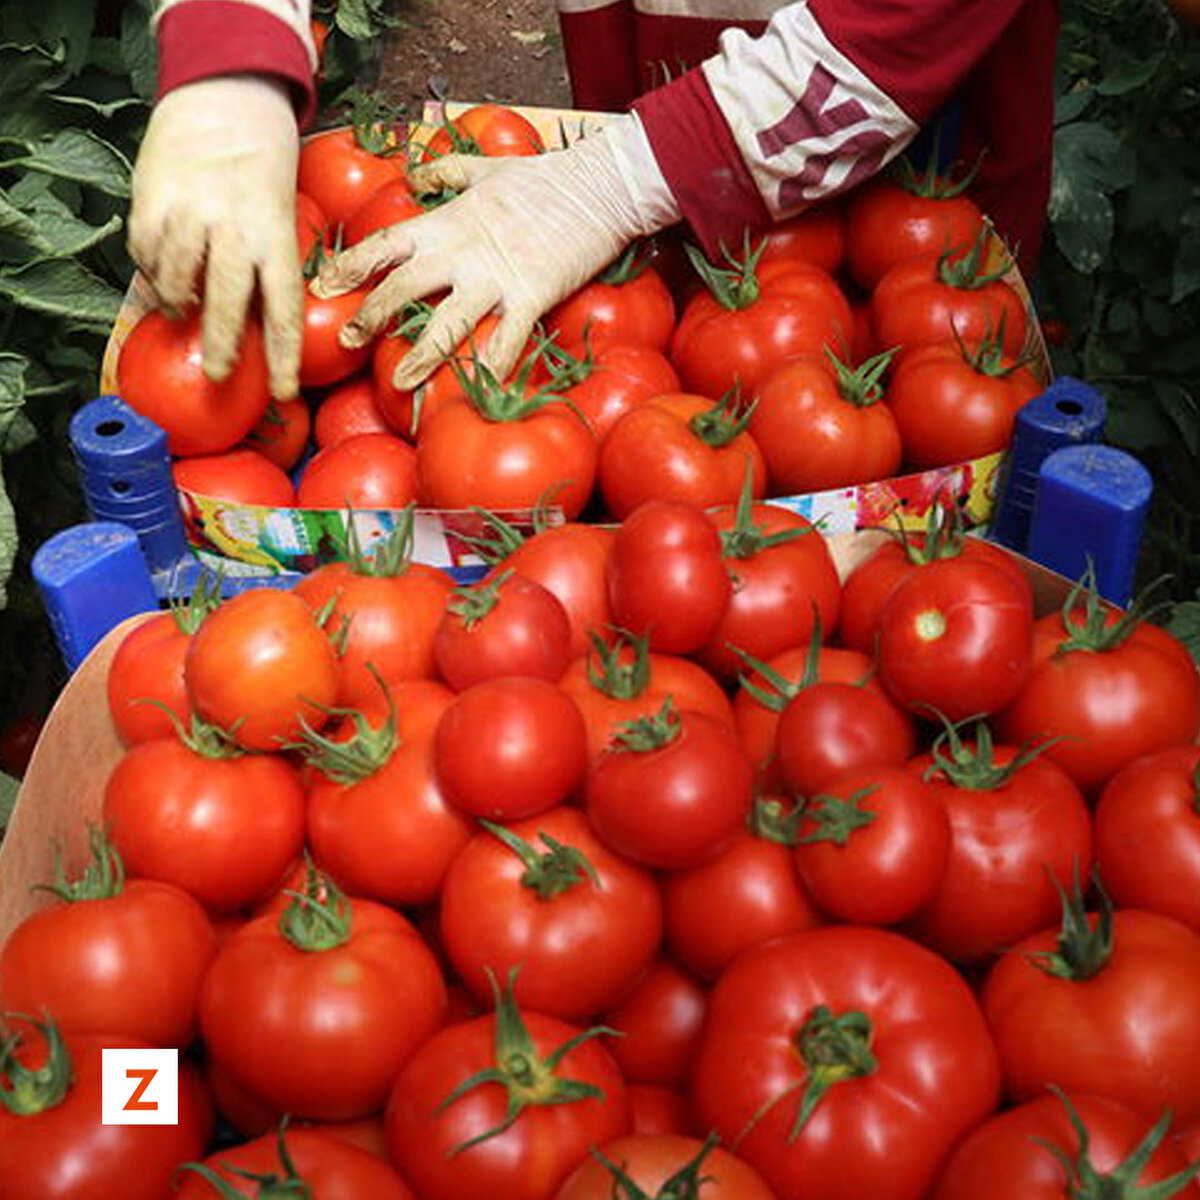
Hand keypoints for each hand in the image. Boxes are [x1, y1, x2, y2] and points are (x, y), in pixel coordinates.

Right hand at [128, 75, 301, 398]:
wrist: (226, 101)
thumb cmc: (262, 172)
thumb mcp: (282, 217)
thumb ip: (270, 265)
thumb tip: (259, 327)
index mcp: (276, 237)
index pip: (284, 309)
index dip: (285, 357)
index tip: (285, 392)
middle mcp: (234, 228)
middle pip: (227, 301)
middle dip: (223, 344)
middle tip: (219, 374)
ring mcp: (191, 213)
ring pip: (179, 280)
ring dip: (179, 305)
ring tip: (182, 314)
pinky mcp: (153, 199)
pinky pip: (147, 254)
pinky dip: (152, 273)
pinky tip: (162, 277)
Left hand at [311, 115, 679, 389]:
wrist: (597, 186)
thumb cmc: (541, 177)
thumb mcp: (483, 167)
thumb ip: (444, 171)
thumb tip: (415, 175)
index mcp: (445, 223)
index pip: (383, 245)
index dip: (348, 267)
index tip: (324, 286)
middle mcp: (460, 253)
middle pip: (401, 288)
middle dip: (369, 317)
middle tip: (345, 342)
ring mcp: (494, 278)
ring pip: (446, 324)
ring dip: (420, 356)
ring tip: (400, 382)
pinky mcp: (530, 298)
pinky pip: (506, 342)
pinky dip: (493, 370)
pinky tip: (479, 395)